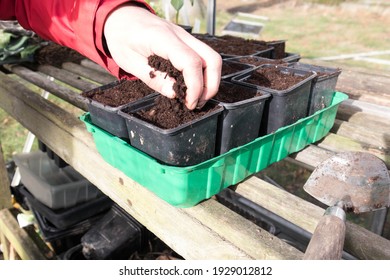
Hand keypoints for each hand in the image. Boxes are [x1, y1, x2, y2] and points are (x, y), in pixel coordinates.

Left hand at [104, 4, 221, 109]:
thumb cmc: (122, 38)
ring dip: (210, 81)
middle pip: (211, 59)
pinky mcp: (187, 42)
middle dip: (210, 86)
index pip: (191, 62)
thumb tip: (175, 94)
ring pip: (212, 58)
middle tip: (196, 103)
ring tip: (196, 98)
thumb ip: (154, 79)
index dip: (195, 86)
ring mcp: (186, 37)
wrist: (122, 16)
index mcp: (162, 38)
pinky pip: (204, 57)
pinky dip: (203, 74)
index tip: (189, 103)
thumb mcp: (130, 63)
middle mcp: (180, 35)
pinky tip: (191, 87)